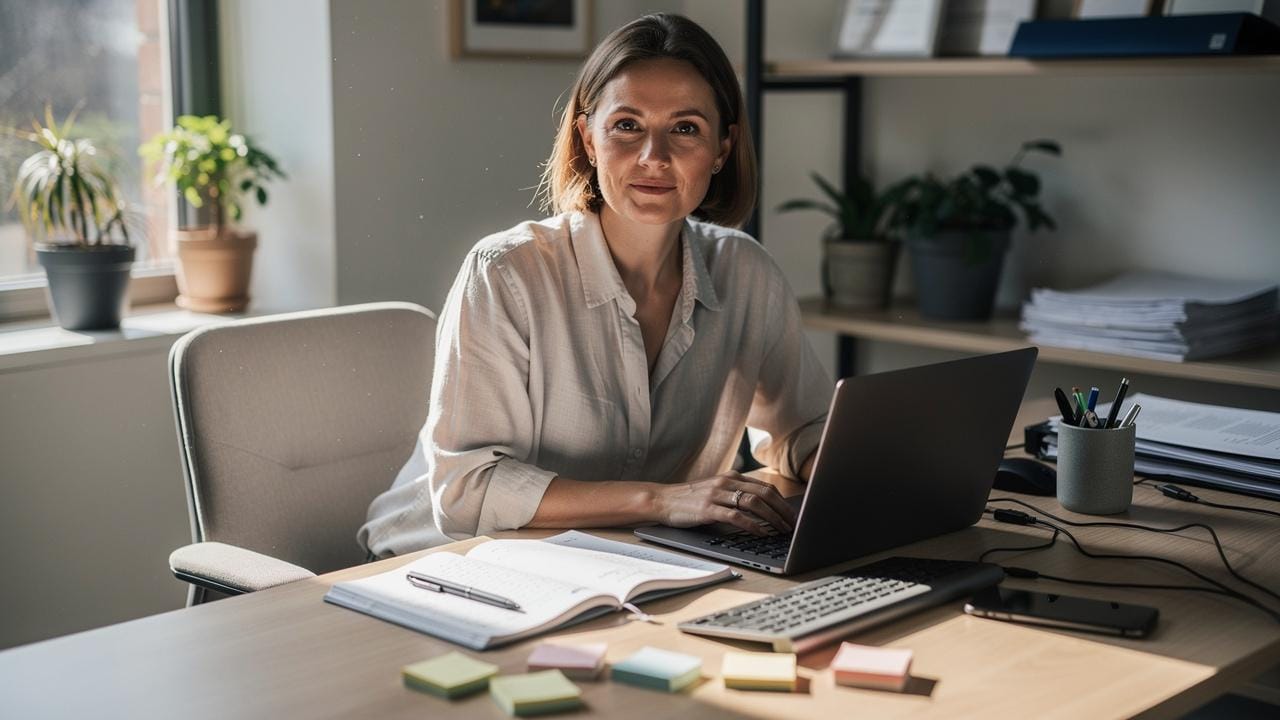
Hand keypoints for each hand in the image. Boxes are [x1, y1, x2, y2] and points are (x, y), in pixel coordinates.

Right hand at [653, 473, 796, 535]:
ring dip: (772, 518)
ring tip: (782, 530)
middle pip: (765, 493)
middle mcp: (727, 482)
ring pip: (754, 503)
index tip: (792, 515)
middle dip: (783, 510)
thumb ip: (735, 494)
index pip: (765, 487)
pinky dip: (752, 525)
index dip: (782, 501)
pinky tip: (761, 533)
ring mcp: (717, 494)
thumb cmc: (690, 499)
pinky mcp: (707, 509)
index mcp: (731, 477)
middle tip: (793, 525)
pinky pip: (736, 516)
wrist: (662, 500)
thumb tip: (762, 509)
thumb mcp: (716, 491)